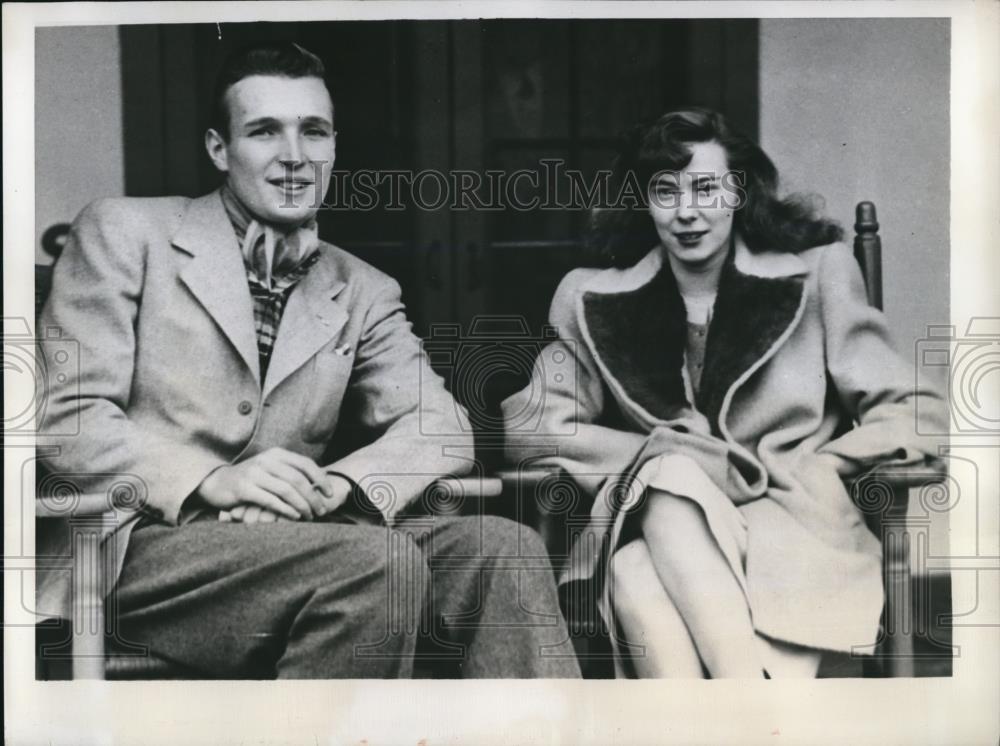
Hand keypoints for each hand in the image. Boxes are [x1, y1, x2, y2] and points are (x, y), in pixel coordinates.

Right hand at [218, 472, 355, 522]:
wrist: (216, 483)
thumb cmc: (249, 479)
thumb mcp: (270, 469)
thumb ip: (290, 472)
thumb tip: (318, 485)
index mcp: (276, 454)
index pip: (305, 463)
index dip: (321, 479)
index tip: (330, 493)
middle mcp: (266, 460)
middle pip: (298, 479)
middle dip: (313, 497)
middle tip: (321, 511)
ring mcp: (254, 474)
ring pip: (286, 490)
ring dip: (302, 505)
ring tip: (309, 516)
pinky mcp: (244, 489)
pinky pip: (271, 500)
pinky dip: (285, 509)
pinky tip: (294, 516)